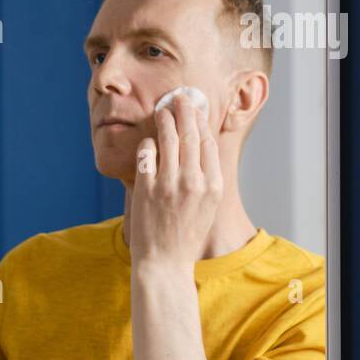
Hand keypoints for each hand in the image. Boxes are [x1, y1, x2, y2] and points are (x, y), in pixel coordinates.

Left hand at [129, 93, 222, 268]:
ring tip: (163, 109)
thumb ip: (207, 179)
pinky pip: (147, 154)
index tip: (196, 109)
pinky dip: (148, 143)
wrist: (164, 262)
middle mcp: (194, 182)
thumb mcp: (207, 207)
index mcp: (213, 186)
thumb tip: (201, 148)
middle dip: (185, 112)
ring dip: (165, 120)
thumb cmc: (185, 235)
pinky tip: (149, 140)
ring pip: (168, 140)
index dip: (201, 122)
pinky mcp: (146, 188)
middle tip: (180, 97)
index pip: (208, 143)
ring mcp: (169, 184)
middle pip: (190, 136)